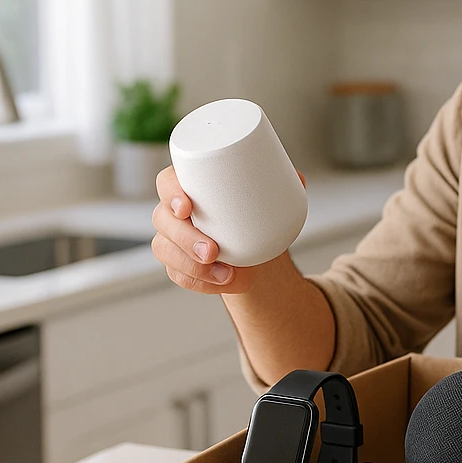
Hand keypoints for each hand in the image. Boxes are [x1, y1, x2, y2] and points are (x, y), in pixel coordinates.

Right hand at [150, 165, 301, 294]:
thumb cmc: (251, 213)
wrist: (253, 244)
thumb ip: (282, 184)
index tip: (187, 207)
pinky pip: (179, 275)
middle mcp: (173, 211)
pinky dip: (200, 282)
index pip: (167, 182)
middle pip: (163, 220)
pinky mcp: (177, 263)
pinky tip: (221, 284)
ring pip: (166, 251)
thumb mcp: (267, 196)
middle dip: (185, 238)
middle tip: (213, 251)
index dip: (171, 193)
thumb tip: (298, 178)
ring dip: (193, 266)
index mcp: (190, 185)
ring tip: (225, 275)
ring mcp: (172, 238)